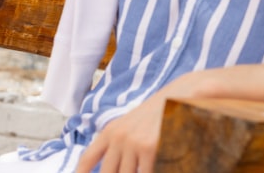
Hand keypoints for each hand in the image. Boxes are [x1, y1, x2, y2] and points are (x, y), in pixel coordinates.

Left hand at [76, 72, 208, 172]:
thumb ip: (114, 147)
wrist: (175, 98)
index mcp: (109, 132)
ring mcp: (134, 143)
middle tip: (124, 170)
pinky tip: (154, 164)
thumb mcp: (127, 128)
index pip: (88, 158)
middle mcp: (118, 138)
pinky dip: (146, 171)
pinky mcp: (150, 149)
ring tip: (140, 165)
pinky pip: (145, 172)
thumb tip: (106, 168)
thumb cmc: (152, 117)